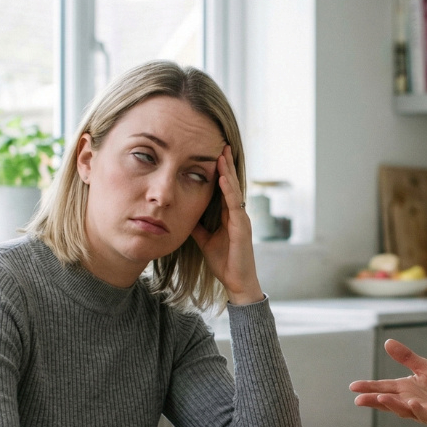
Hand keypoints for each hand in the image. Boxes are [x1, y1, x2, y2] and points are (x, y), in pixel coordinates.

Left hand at [191, 144, 263, 304]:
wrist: (236, 282)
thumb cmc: (225, 262)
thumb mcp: (205, 240)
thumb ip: (198, 226)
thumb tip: (183, 213)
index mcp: (229, 216)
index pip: (224, 188)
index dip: (220, 171)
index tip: (214, 154)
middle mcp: (238, 214)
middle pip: (231, 184)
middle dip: (226, 164)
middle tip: (222, 144)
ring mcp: (242, 220)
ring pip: (234, 190)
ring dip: (228, 172)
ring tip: (222, 154)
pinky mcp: (243, 228)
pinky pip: (235, 205)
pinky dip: (229, 191)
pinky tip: (223, 178)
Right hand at [349, 339, 426, 426]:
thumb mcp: (424, 368)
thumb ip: (407, 357)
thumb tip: (387, 342)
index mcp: (405, 389)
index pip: (383, 387)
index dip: (369, 387)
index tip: (353, 386)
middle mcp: (408, 401)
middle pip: (388, 401)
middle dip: (373, 400)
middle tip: (358, 400)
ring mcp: (420, 411)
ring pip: (403, 409)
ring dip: (392, 404)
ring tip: (380, 398)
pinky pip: (425, 414)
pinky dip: (417, 409)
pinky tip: (411, 404)